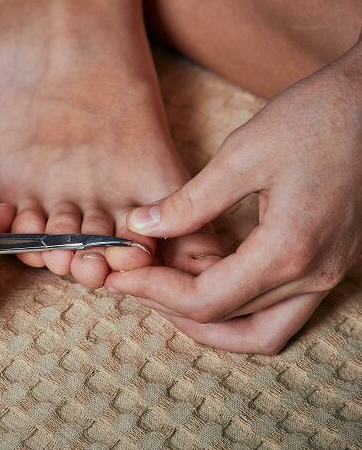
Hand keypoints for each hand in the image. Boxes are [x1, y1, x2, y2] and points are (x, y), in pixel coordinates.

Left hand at [105, 38, 361, 353]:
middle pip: (228, 322)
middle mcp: (312, 276)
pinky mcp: (327, 263)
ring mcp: (326, 274)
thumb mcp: (242, 155)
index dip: (155, 292)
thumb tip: (140, 227)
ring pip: (259, 331)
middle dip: (171, 308)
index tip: (121, 277)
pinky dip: (236, 310)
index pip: (206, 301)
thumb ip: (189, 202)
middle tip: (134, 286)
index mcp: (287, 251)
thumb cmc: (316, 118)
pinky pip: (278, 312)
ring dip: (207, 323)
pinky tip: (204, 281)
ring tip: (163, 293)